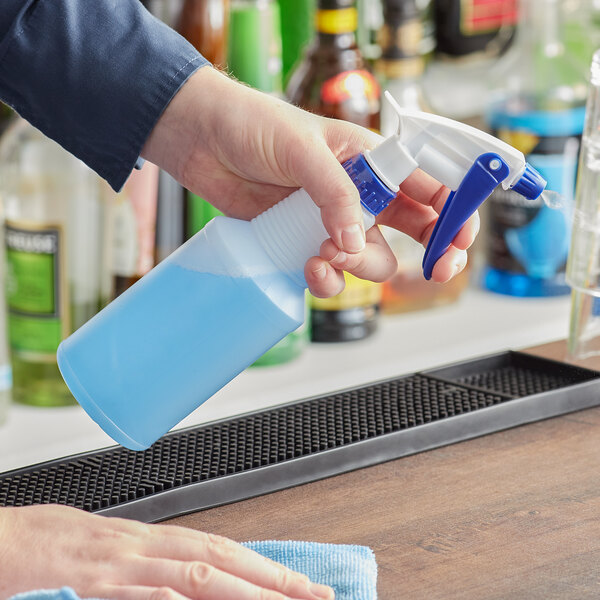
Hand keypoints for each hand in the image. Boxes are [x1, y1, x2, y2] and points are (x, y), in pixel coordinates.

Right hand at [0, 505, 333, 599]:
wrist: (10, 540)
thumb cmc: (60, 549)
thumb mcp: (115, 554)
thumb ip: (157, 566)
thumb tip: (198, 582)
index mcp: (152, 541)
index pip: (221, 550)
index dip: (264, 567)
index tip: (301, 584)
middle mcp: (144, 548)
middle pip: (218, 559)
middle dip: (270, 579)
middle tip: (314, 595)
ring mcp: (120, 566)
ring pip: (191, 574)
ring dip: (242, 590)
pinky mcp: (91, 585)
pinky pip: (140, 595)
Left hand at [142, 67, 477, 296]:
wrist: (202, 141)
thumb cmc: (253, 125)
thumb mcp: (304, 149)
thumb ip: (337, 195)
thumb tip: (353, 241)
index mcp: (375, 160)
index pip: (434, 188)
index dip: (457, 216)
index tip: (458, 243)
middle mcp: (362, 194)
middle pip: (416, 233)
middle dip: (430, 254)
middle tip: (434, 270)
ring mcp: (333, 222)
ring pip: (372, 260)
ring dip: (358, 268)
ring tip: (325, 256)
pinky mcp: (304, 242)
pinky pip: (331, 273)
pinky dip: (326, 279)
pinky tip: (309, 267)